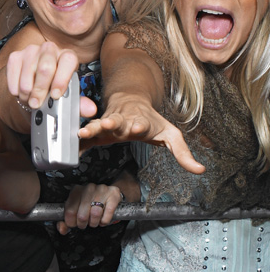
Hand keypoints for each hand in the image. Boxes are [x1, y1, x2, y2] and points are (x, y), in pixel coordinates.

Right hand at [5, 41, 96, 116]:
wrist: (32, 88)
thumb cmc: (52, 91)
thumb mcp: (66, 98)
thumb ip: (78, 104)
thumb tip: (90, 110)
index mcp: (67, 57)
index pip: (68, 61)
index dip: (62, 79)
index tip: (56, 96)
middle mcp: (50, 49)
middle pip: (45, 67)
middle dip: (40, 90)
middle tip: (36, 104)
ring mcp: (31, 50)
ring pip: (28, 72)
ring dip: (26, 91)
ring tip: (29, 100)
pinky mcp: (16, 56)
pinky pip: (14, 72)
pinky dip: (15, 87)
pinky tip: (19, 93)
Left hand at [57, 182, 123, 234]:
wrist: (108, 194)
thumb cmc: (90, 204)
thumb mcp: (76, 210)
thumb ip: (66, 221)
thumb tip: (62, 229)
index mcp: (76, 191)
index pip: (70, 211)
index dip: (72, 222)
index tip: (74, 224)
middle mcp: (88, 188)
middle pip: (82, 215)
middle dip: (83, 224)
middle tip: (85, 224)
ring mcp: (101, 189)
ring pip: (95, 214)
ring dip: (94, 223)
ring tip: (94, 221)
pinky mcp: (113, 194)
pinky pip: (108, 213)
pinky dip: (105, 220)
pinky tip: (102, 219)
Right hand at [78, 92, 203, 173]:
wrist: (130, 101)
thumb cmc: (151, 120)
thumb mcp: (171, 135)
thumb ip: (183, 153)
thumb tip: (200, 170)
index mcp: (140, 121)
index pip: (141, 123)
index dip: (139, 125)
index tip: (138, 127)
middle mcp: (123, 121)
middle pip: (117, 121)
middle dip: (111, 122)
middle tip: (108, 124)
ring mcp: (108, 123)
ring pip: (98, 124)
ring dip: (91, 127)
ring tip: (83, 132)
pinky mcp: (98, 129)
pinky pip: (87, 134)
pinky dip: (79, 139)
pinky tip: (72, 144)